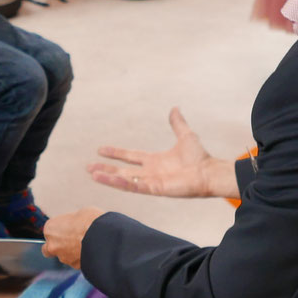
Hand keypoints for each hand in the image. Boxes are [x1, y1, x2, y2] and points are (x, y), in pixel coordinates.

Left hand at [40, 207, 103, 268]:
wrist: (102, 236)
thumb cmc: (90, 221)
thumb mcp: (78, 214)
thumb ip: (71, 223)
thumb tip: (76, 225)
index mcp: (50, 229)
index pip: (50, 231)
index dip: (60, 230)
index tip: (69, 229)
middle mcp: (52, 245)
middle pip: (49, 249)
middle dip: (57, 246)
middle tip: (71, 241)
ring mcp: (63, 257)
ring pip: (64, 257)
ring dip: (71, 253)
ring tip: (86, 245)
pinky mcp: (74, 266)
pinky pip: (76, 262)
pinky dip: (81, 258)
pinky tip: (91, 251)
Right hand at [89, 107, 231, 197]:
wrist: (209, 172)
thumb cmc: (199, 157)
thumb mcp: (186, 135)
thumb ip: (177, 123)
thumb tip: (175, 108)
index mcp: (155, 161)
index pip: (130, 156)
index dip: (116, 153)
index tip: (100, 150)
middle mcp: (150, 172)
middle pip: (122, 170)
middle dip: (105, 169)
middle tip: (88, 167)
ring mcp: (151, 181)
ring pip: (124, 179)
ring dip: (108, 177)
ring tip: (92, 174)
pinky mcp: (155, 189)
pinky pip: (134, 186)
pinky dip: (120, 183)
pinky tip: (107, 178)